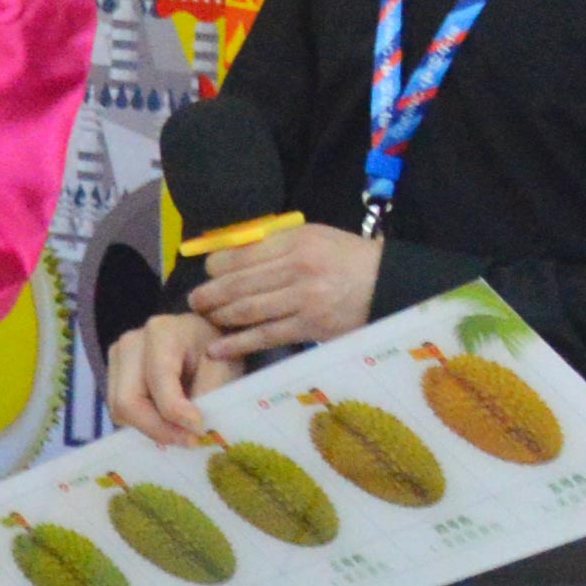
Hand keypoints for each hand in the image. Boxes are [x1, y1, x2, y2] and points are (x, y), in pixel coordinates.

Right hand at [107, 309, 241, 447]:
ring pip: (119, 410)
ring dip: (150, 427)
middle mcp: (130, 343)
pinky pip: (119, 410)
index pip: (158, 380)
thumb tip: (191, 427)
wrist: (201, 339)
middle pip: (127, 401)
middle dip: (158, 428)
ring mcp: (116, 358)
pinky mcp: (113, 374)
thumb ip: (209, 392)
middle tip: (189, 441)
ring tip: (180, 428)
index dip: (176, 412)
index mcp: (161, 332)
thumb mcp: (224, 368)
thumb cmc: (216, 351)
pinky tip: (166, 418)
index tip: (199, 431)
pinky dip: (143, 421)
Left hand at [194, 221, 378, 360]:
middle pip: (238, 283)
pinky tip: (218, 349)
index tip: (206, 273)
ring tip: (205, 319)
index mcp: (295, 241)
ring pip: (247, 310)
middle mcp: (297, 268)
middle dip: (209, 294)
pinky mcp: (311, 327)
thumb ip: (274, 244)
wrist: (390, 284)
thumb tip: (228, 254)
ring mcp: (304, 300)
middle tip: (194, 301)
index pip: (240, 254)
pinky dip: (237, 343)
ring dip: (219, 317)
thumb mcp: (313, 237)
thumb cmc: (347, 258)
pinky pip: (265, 336)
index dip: (215, 267)